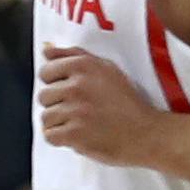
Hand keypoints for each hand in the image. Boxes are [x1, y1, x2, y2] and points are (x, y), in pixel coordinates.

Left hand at [39, 44, 161, 167]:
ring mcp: (75, 110)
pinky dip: (61, 139)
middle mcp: (78, 85)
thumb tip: (47, 50)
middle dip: (58, 104)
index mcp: (84, 66)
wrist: (145, 133)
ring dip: (60, 123)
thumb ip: (74, 56)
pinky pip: (50, 135)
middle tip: (80, 109)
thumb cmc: (128, 103)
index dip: (55, 83)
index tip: (69, 90)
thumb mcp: (107, 69)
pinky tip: (78, 135)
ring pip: (46, 117)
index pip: (46, 71)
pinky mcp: (74, 134)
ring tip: (81, 123)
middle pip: (43, 96)